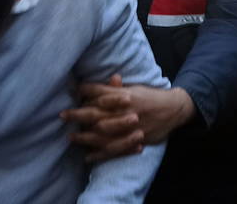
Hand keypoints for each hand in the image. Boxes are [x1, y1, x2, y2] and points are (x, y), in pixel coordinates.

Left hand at [61, 76, 195, 161]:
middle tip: (63, 115)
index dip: (86, 91)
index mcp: (125, 95)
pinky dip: (100, 154)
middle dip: (78, 114)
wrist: (174, 110)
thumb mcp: (135, 88)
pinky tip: (87, 156)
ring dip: (85, 136)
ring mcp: (129, 127)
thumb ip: (119, 88)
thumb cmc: (151, 97)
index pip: (101, 93)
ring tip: (70, 137)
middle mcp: (125, 110)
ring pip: (103, 134)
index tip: (74, 91)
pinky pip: (114, 150)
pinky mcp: (134, 140)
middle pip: (97, 113)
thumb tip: (108, 79)